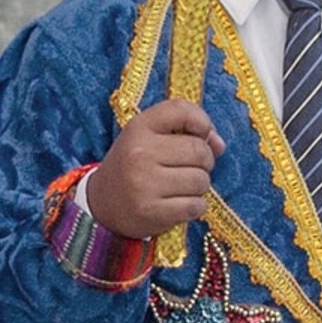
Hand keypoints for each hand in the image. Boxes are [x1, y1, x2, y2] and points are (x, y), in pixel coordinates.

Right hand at [88, 100, 222, 240]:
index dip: (202, 122)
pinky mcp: (151, 211)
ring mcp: (144, 184)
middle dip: (203, 161)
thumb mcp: (148, 137)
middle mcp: (139, 153)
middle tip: (187, 167)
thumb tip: (219, 145)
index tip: (199, 134)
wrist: (102, 203)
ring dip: (198, 186)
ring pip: (201, 180)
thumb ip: (186, 131)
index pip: (182, 110)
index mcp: (138, 128)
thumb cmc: (133, 166)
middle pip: (200, 150)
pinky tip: (178, 204)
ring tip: (179, 187)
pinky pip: (196, 206)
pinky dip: (194, 207)